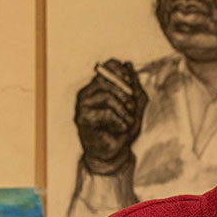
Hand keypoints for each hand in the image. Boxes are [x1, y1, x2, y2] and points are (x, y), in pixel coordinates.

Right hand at [74, 58, 147, 173]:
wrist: (114, 152)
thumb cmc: (123, 129)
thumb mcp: (135, 108)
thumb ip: (135, 89)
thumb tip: (129, 64)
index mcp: (101, 86)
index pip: (108, 66)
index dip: (121, 71)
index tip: (131, 82)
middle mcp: (89, 92)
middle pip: (107, 79)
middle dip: (125, 94)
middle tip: (132, 108)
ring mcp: (83, 104)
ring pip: (106, 95)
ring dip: (123, 110)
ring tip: (128, 121)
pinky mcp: (81, 117)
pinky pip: (105, 113)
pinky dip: (119, 121)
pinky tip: (120, 129)